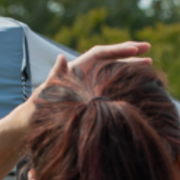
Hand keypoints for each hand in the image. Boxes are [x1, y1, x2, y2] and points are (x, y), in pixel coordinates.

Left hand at [6, 42, 152, 131]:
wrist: (30, 129)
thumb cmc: (35, 114)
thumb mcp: (44, 95)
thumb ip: (54, 77)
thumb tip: (61, 57)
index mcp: (74, 71)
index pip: (99, 54)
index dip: (118, 50)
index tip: (136, 49)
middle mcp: (81, 76)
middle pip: (109, 60)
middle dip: (129, 55)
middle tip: (149, 52)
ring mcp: (87, 88)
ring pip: (112, 73)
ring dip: (129, 70)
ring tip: (150, 70)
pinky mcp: (90, 101)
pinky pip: (110, 89)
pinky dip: (124, 86)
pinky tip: (138, 91)